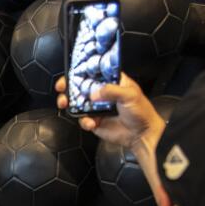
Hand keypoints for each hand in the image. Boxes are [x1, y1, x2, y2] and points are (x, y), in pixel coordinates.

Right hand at [56, 74, 165, 188]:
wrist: (142, 134)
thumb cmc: (141, 111)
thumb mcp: (129, 95)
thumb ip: (111, 90)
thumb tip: (94, 93)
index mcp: (113, 82)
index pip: (95, 72)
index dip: (82, 71)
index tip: (71, 72)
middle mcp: (103, 93)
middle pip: (82, 86)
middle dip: (69, 87)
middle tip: (62, 88)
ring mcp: (97, 107)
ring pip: (78, 102)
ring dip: (70, 103)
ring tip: (65, 104)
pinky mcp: (95, 121)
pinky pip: (83, 119)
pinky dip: (84, 121)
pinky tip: (91, 123)